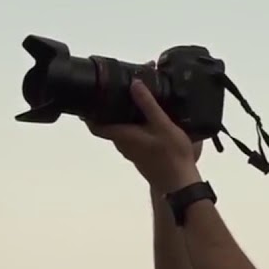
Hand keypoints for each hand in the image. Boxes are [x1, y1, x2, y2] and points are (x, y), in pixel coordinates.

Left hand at [86, 74, 203, 193]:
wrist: (180, 184)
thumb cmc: (171, 154)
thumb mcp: (163, 125)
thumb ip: (148, 104)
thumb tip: (134, 83)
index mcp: (122, 135)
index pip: (95, 125)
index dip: (89, 112)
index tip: (90, 96)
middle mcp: (122, 144)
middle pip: (108, 125)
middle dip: (110, 108)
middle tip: (117, 89)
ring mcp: (131, 151)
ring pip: (120, 131)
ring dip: (123, 117)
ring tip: (134, 99)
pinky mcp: (140, 155)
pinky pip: (131, 136)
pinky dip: (133, 125)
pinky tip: (147, 118)